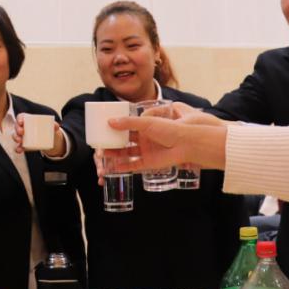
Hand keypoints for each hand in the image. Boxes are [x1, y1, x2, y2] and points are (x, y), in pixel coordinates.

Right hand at [12, 116, 66, 156]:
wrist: (51, 141)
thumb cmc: (48, 129)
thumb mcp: (52, 126)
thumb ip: (54, 125)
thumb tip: (56, 126)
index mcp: (28, 120)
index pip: (21, 117)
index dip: (19, 119)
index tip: (21, 122)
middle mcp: (23, 127)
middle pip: (16, 126)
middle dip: (17, 129)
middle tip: (21, 132)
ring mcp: (22, 137)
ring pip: (15, 136)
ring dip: (16, 138)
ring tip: (20, 141)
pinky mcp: (23, 145)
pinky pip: (18, 146)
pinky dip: (18, 148)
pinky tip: (19, 150)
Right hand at [102, 114, 228, 171]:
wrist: (189, 144)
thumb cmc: (172, 128)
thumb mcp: (148, 121)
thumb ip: (129, 122)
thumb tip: (110, 122)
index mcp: (146, 124)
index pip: (127, 125)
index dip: (115, 127)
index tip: (102, 127)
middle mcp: (146, 137)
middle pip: (125, 140)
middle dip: (113, 142)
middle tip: (99, 143)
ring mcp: (148, 150)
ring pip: (127, 153)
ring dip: (115, 154)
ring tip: (102, 155)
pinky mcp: (150, 163)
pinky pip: (134, 165)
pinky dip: (123, 167)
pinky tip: (113, 168)